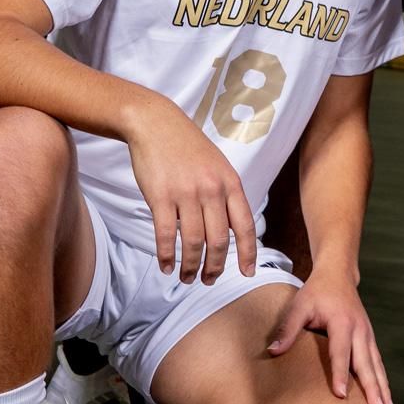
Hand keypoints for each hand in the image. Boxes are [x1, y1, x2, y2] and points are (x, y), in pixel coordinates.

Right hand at [126, 96, 257, 284]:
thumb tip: (229, 230)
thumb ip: (225, 195)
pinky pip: (167, 235)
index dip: (247, 253)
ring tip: (187, 277)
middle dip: (215, 267)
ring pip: (194, 242)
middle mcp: (212, 189)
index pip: (245, 226)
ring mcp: (186, 193)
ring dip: (191, 266)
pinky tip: (165, 265)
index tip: (246, 273)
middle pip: (219, 240)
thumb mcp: (217, 166)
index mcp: (230, 182)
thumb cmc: (187, 147)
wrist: (156, 123)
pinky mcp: (161, 196)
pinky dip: (166, 255)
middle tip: (209, 280)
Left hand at [268, 266, 393, 403]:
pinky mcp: (369, 338)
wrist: (339, 275)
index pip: (340, 352)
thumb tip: (273, 352)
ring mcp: (368, 334)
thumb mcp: (299, 306)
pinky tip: (385, 396)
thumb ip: (287, 329)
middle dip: (372, 387)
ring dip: (383, 387)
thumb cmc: (316, 292)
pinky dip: (383, 380)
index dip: (340, 374)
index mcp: (342, 322)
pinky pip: (377, 362)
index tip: (340, 395)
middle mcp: (359, 329)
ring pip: (376, 365)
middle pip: (366, 362)